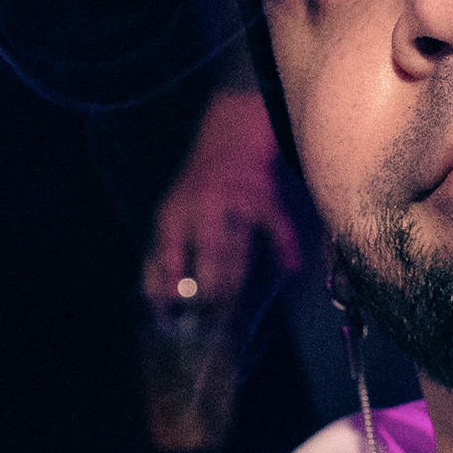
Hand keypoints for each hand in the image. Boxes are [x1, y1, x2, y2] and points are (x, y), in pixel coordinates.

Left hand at [143, 85, 302, 313]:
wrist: (229, 128)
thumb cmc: (199, 184)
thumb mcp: (173, 213)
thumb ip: (168, 252)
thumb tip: (160, 300)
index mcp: (173, 214)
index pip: (166, 258)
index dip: (169, 289)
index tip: (172, 317)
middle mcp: (199, 208)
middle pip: (206, 259)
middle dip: (209, 294)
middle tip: (211, 323)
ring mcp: (232, 200)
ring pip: (236, 250)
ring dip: (236, 283)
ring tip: (234, 313)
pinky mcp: (261, 194)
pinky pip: (276, 225)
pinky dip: (286, 247)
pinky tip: (291, 267)